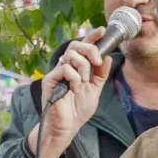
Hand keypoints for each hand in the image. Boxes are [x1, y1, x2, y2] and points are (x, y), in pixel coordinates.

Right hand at [31, 30, 113, 157]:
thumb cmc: (78, 110)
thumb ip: (101, 74)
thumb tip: (107, 57)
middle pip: (75, 45)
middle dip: (90, 49)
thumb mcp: (95, 90)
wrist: (67, 127)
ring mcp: (57, 73)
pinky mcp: (50, 80)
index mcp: (76, 68)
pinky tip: (74, 89)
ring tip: (84, 82)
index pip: (83, 48)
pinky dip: (74, 77)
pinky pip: (65, 68)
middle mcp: (66, 67)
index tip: (102, 30)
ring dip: (83, 67)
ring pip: (71, 55)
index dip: (92, 37)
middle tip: (97, 61)